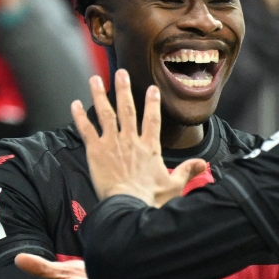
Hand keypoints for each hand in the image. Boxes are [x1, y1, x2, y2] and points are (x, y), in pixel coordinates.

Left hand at [72, 69, 207, 205]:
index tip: (152, 88)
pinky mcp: (95, 150)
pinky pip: (86, 129)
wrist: (127, 205)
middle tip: (121, 72)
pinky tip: (74, 104)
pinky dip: (79, 116)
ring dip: (100, 95)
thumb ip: (186, 171)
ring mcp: (112, 143)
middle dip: (124, 89)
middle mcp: (131, 140)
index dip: (153, 103)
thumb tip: (203, 164)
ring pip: (105, 113)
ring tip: (95, 78)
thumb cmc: (150, 198)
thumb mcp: (173, 185)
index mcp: (149, 147)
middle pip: (127, 109)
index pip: (153, 119)